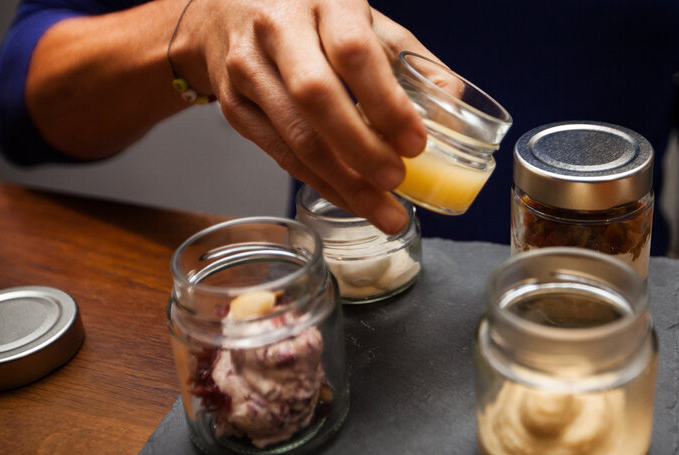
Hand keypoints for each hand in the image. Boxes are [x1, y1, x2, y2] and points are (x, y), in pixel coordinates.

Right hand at [172, 0, 439, 232]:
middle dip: (362, 149)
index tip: (416, 143)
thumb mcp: (364, 19)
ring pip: (295, 135)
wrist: (226, 11)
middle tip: (396, 180)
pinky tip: (350, 198)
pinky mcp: (234, 104)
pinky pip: (279, 154)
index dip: (387, 103)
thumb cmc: (312, 17)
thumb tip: (452, 99)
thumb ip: (409, 56)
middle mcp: (279, 28)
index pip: (354, 52)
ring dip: (343, 181)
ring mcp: (248, 67)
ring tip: (383, 210)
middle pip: (317, 96)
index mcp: (325, 0)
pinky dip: (319, 183)